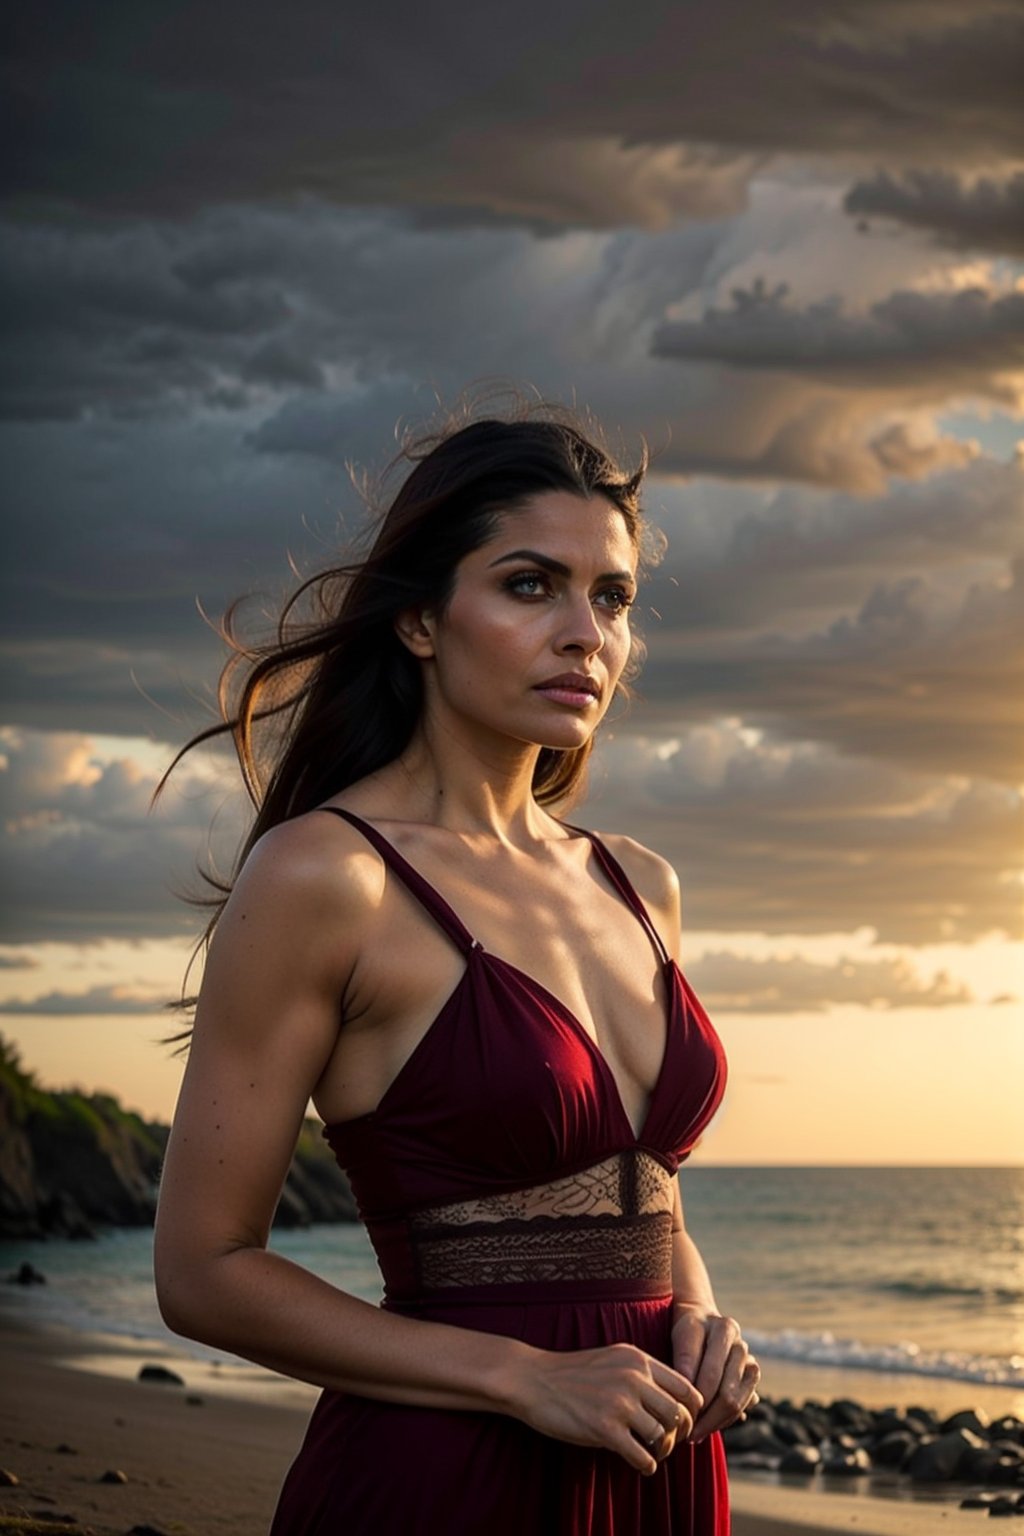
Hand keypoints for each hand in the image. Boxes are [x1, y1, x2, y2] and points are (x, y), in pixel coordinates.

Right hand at [508, 1342, 703, 1474]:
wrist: (533, 1379)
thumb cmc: (573, 1373)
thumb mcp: (614, 1358)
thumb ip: (642, 1373)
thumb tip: (673, 1399)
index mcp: (638, 1360)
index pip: (687, 1388)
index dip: (692, 1412)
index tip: (681, 1424)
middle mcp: (634, 1378)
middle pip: (680, 1415)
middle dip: (678, 1435)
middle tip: (667, 1443)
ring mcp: (619, 1403)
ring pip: (663, 1436)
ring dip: (662, 1451)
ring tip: (652, 1454)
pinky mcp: (604, 1429)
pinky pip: (642, 1456)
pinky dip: (646, 1466)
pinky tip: (640, 1464)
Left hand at [671, 1305, 759, 1442]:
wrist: (703, 1322)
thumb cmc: (688, 1329)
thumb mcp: (682, 1333)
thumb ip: (685, 1355)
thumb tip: (689, 1383)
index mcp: (726, 1329)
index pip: (712, 1374)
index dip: (696, 1397)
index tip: (680, 1414)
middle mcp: (742, 1347)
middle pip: (728, 1394)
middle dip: (707, 1418)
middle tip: (688, 1434)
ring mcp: (751, 1364)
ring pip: (738, 1404)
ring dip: (716, 1423)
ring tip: (696, 1434)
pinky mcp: (752, 1380)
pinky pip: (742, 1407)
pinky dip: (725, 1420)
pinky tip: (707, 1426)